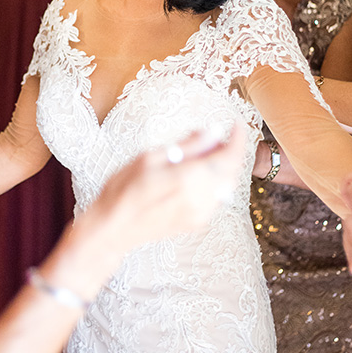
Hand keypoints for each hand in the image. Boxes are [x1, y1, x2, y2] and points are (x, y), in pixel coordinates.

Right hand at [90, 121, 246, 250]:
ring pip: (226, 186)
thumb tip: (214, 131)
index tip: (237, 124)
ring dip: (224, 167)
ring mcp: (201, 214)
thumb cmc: (123, 188)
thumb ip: (188, 145)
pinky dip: (215, 182)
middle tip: (219, 136)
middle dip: (231, 151)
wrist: (112, 228)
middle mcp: (201, 198)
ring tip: (207, 152)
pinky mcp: (197, 223)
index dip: (238, 138)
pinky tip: (198, 173)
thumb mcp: (151, 157)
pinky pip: (216, 198)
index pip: (229, 156)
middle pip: (232, 171)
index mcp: (189, 178)